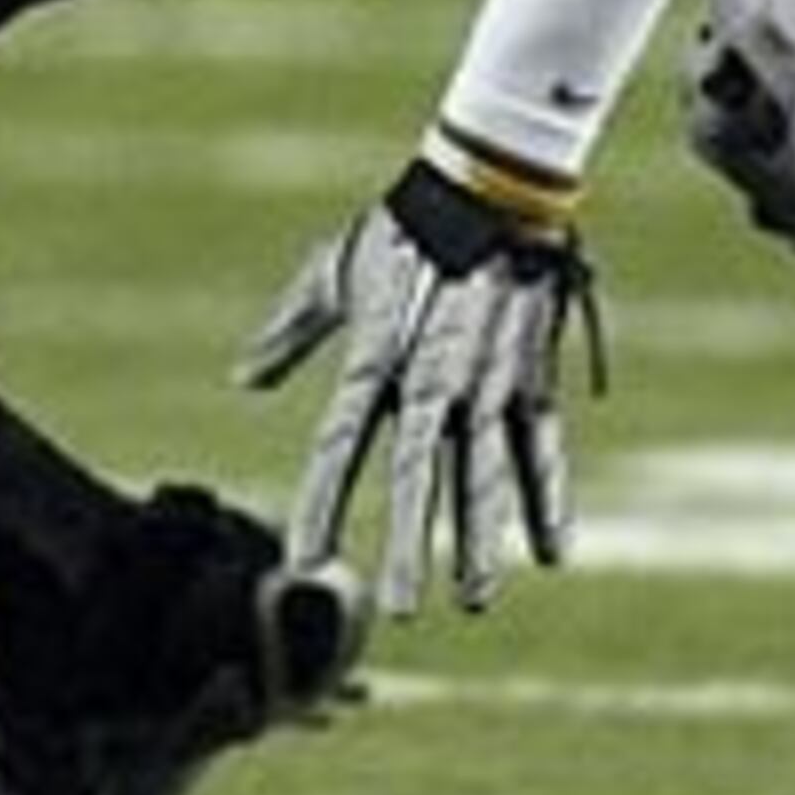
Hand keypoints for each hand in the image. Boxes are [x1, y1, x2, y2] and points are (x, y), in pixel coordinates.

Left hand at [234, 158, 600, 615]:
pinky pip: (542, 448)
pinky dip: (548, 500)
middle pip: (421, 474)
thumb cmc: (403, 229)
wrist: (488, 185)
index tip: (306, 558)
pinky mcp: (531, 375)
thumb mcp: (334, 272)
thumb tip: (243, 380)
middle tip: (406, 609)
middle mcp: (433, 378)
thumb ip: (290, 332)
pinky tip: (551, 553)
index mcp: (377, 356)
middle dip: (415, 543)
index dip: (323, 502)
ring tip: (475, 599)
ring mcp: (488, 380)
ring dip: (482, 540)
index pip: (341, 444)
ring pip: (486, 472)